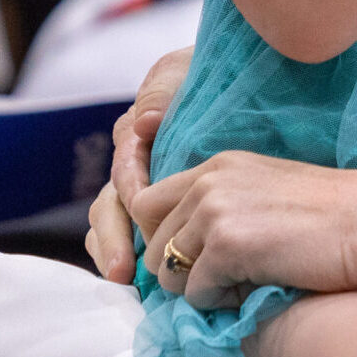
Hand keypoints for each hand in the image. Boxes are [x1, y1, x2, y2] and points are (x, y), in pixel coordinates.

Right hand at [86, 47, 193, 281]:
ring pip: (114, 226)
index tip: (140, 210)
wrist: (246, 83)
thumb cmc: (215, 77)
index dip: (130, 190)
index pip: (124, 168)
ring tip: (124, 280)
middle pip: (110, 206)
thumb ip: (163, 92)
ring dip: (114, 253)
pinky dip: (133, 256)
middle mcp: (133, 166)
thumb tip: (143, 125)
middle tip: (122, 271)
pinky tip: (141, 282)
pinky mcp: (160, 212)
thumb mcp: (187, 74)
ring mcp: (143, 191)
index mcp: (136, 134)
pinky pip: (135, 237)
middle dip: (113, 239)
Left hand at [128, 150, 356, 312]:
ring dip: (196, 287)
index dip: (164, 235)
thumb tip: (189, 250)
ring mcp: (214, 211)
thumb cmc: (332, 217)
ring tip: (240, 283)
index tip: (193, 257)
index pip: (149, 201)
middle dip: (175, 265)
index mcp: (216, 165)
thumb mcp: (266, 191)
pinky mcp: (226, 245)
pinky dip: (219, 302)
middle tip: (218, 278)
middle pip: (150, 235)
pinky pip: (195, 294)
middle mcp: (208, 182)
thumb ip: (224, 205)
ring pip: (166, 269)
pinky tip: (255, 290)